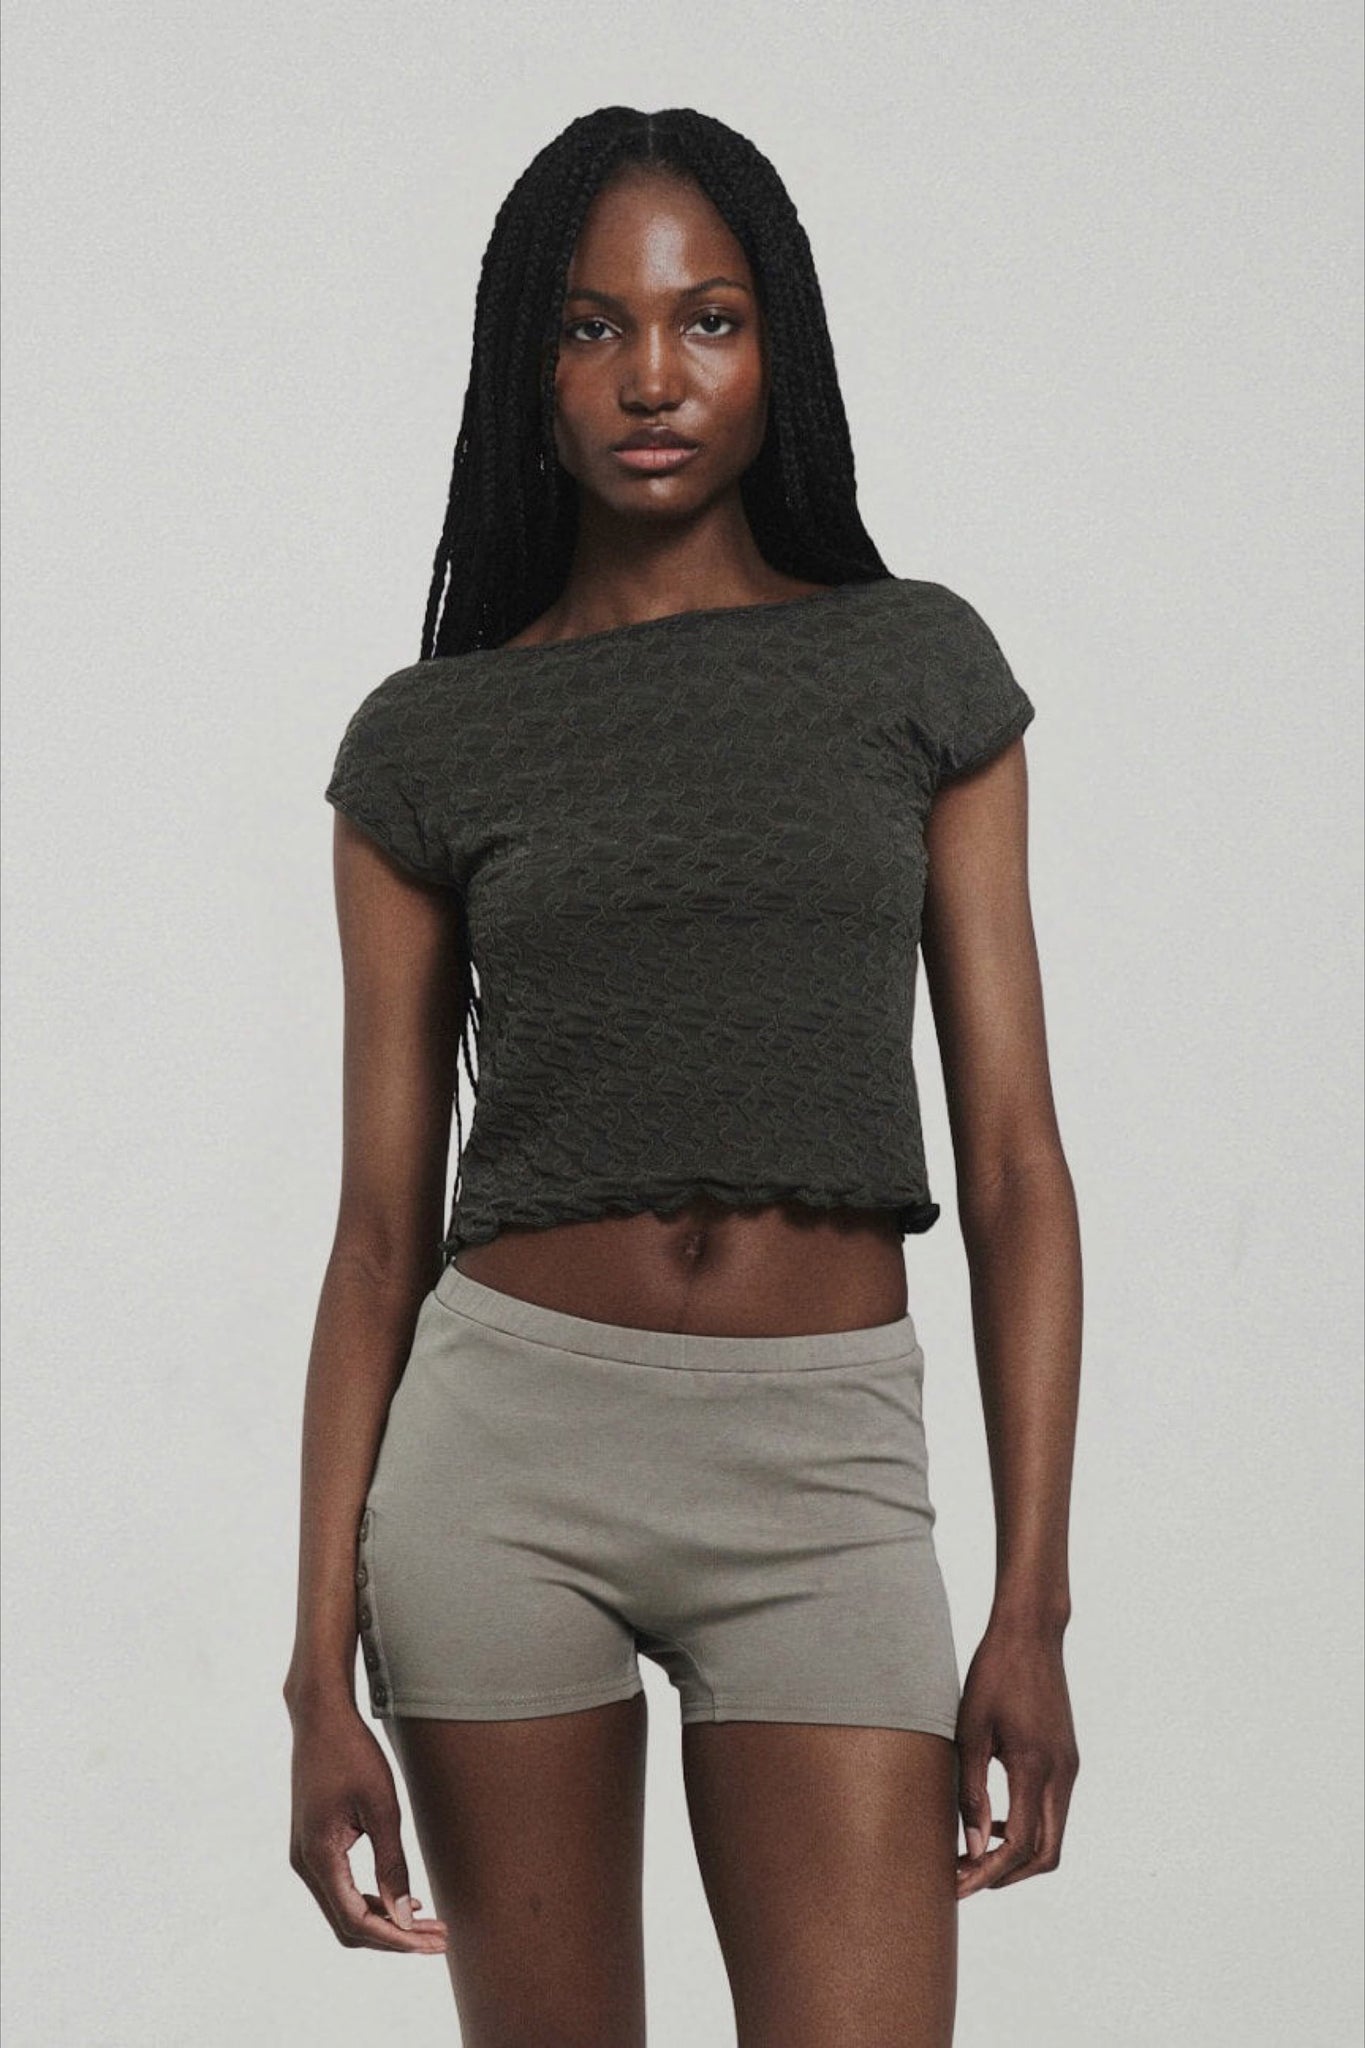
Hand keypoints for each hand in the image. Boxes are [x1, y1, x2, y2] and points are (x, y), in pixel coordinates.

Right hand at [287, 1693, 448, 1953]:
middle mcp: (305, 1864)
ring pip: (344, 1910)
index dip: (397, 1938)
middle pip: (349, 1926)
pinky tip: (401, 1897)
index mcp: (319, 1857)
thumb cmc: (352, 1753)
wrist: (320, 1717)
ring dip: (385, 1920)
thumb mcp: (382, 1807)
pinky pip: (340, 1889)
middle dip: (394, 1936)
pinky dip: (371, 1901)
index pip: (357, 1921)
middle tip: (439, 1936)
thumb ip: (392, 1864)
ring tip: (428, 1921)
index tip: (433, 1942)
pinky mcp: (314, 1846)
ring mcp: (306, 1856)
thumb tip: (406, 1915)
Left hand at [954, 1616, 1079, 1897]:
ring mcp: (1069, 1767)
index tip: (956, 1885)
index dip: (987, 1873)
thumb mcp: (970, 1730)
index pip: (1019, 1845)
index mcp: (1036, 1768)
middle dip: (1007, 1876)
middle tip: (965, 1878)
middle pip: (1046, 1855)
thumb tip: (971, 1846)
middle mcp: (1062, 1775)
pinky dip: (1027, 1828)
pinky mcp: (1067, 1759)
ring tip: (973, 1853)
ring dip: (1018, 1854)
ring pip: (1054, 1836)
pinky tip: (993, 1819)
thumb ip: (971, 1790)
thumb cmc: (993, 1674)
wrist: (1031, 1632)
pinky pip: (1053, 1811)